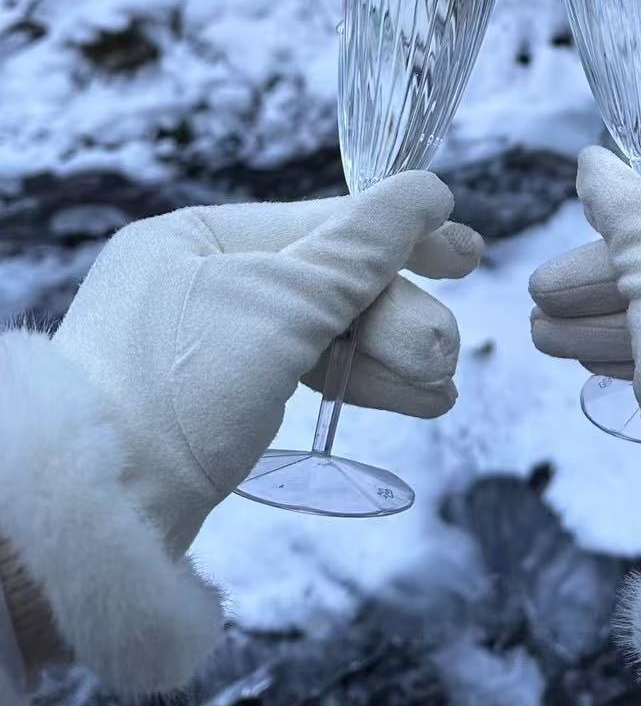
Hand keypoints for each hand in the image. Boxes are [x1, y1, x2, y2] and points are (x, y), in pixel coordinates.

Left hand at [54, 175, 480, 554]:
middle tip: (446, 350)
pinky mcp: (221, 400)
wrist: (107, 517)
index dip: (400, 237)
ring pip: (326, 334)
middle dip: (397, 318)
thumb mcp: (286, 302)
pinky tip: (419, 399)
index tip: (467, 250)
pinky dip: (362, 384)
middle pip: (330, 283)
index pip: (321, 222)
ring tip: (441, 387)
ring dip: (391, 357)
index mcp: (197, 236)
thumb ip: (365, 246)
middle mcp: (200, 279)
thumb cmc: (185, 388)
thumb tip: (427, 189)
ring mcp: (210, 343)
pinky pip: (307, 373)